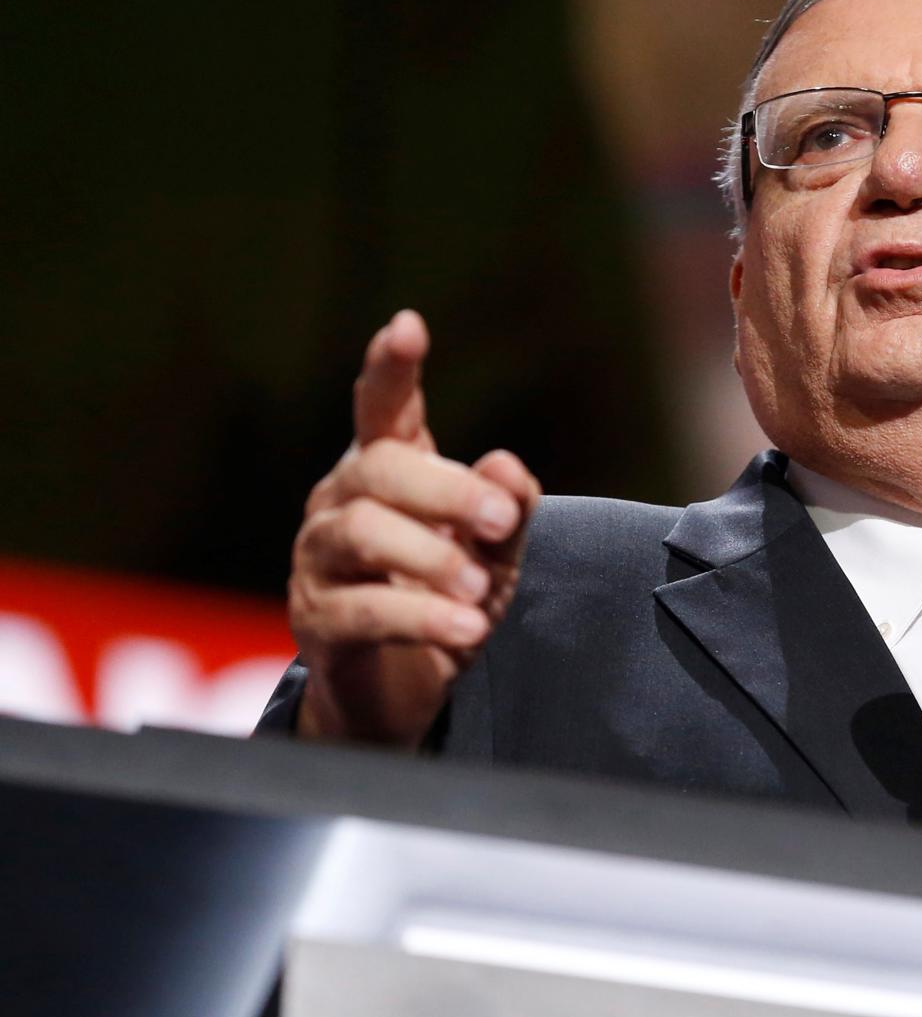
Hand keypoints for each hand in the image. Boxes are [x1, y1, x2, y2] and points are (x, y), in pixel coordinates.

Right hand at [287, 310, 539, 744]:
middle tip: (501, 523)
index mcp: (387, 470)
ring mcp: (321, 560)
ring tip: (481, 592)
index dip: (392, 369)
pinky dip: (420, 618)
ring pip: (362, 533)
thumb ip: (508, 507)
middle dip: (447, 491)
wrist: (405, 689)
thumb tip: (507, 467)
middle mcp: (343, 502)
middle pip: (380, 469)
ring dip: (431, 559)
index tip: (408, 327)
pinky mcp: (318, 621)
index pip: (383, 409)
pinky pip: (363, 610)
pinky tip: (468, 629)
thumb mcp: (496, 550)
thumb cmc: (449, 596)